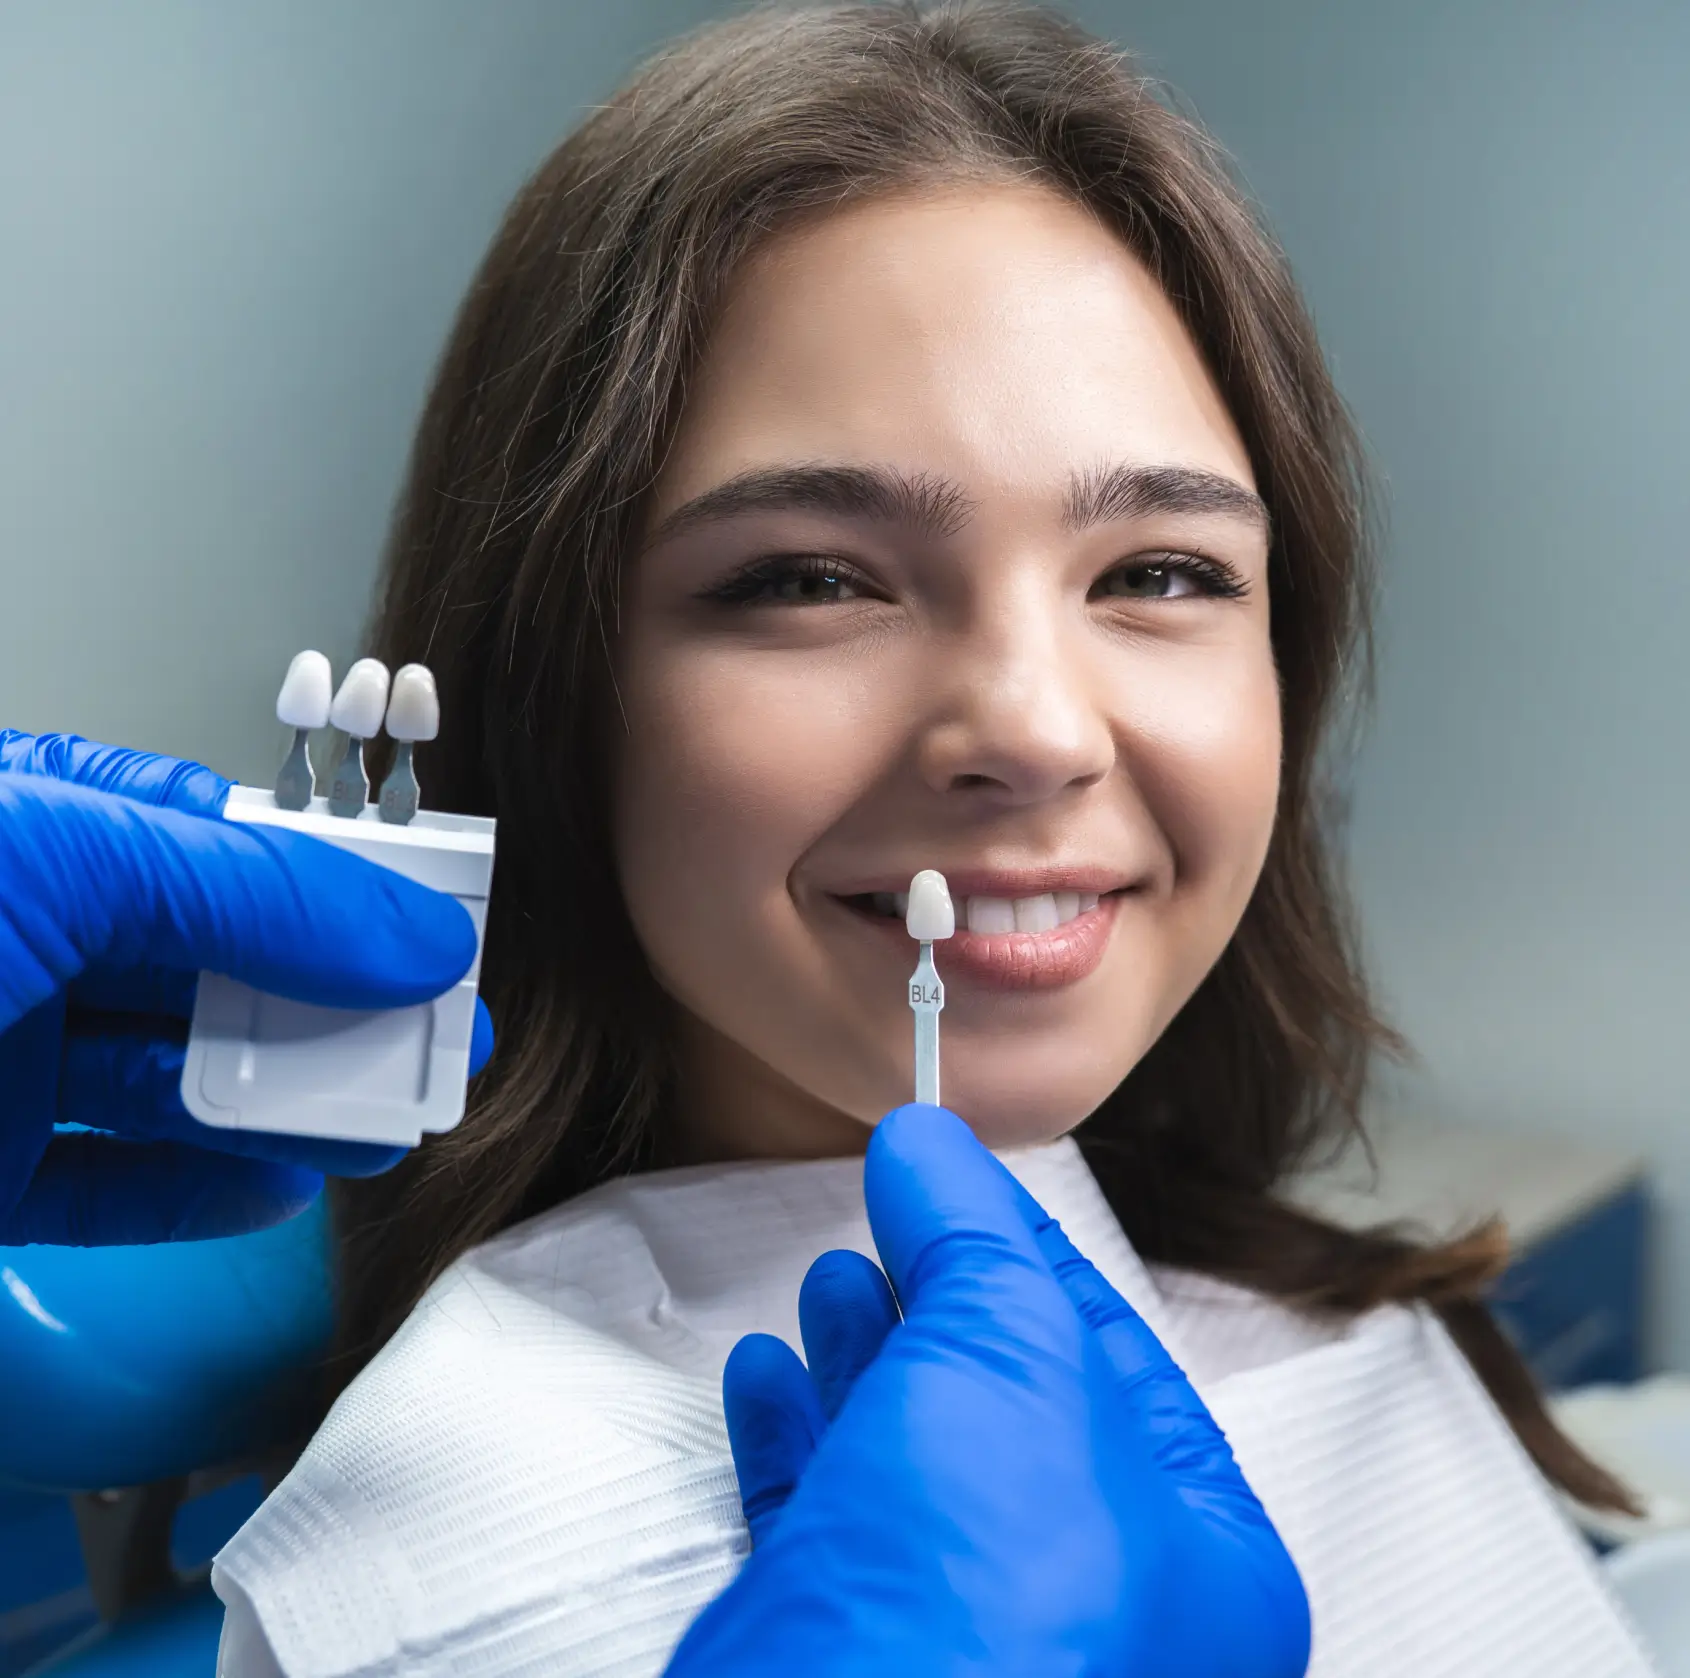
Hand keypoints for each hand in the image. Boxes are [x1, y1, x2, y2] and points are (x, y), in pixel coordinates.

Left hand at [0, 731, 493, 1245]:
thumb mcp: (57, 858)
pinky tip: (280, 1186)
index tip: (435, 925)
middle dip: (338, 1007)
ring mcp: (2, 1059)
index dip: (340, 883)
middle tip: (441, 1039)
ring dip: (293, 1107)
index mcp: (41, 825)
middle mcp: (30, 938)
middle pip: (221, 972)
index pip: (224, 841)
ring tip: (389, 1124)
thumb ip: (248, 888)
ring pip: (180, 1085)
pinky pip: (110, 1193)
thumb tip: (415, 933)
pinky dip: (202, 1196)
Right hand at [667, 1105, 1309, 1677]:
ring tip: (826, 1285)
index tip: (956, 1176)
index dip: (1029, 1251)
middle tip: (889, 1219)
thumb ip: (974, 1235)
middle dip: (941, 1304)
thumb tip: (928, 1138)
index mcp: (1201, 1564)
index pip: (1118, 1358)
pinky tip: (765, 1377)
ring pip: (914, 1471)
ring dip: (863, 1361)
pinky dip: (796, 1444)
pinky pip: (828, 1531)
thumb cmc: (983, 1604)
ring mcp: (972, 1650)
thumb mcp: (1009, 1358)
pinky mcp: (855, 1663)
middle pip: (1008, 1412)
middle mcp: (1101, 1620)